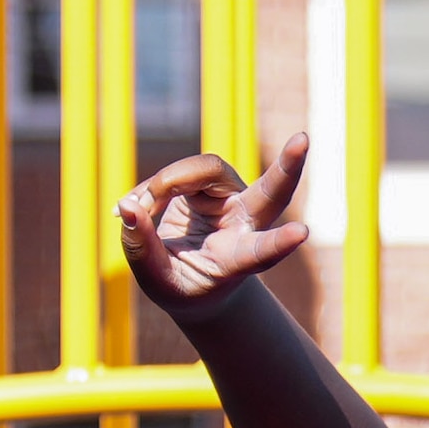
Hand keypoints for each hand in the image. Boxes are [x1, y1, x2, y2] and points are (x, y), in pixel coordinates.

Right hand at [119, 137, 311, 319]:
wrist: (195, 280)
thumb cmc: (183, 287)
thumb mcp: (158, 281)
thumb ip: (140, 249)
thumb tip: (125, 208)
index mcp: (239, 260)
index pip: (262, 252)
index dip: (279, 242)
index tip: (302, 233)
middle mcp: (245, 224)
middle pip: (271, 191)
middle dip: (288, 167)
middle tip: (303, 140)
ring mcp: (232, 199)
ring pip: (206, 169)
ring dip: (163, 185)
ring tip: (136, 211)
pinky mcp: (212, 184)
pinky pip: (179, 172)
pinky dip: (151, 189)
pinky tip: (133, 207)